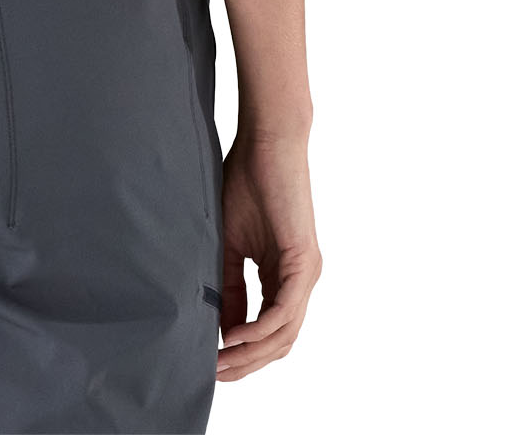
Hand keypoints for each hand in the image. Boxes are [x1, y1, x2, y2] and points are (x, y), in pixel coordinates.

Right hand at [216, 130, 320, 381]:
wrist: (266, 143)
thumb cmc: (246, 182)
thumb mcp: (230, 243)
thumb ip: (229, 285)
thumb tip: (221, 327)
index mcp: (284, 277)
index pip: (269, 330)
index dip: (242, 353)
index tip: (211, 364)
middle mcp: (301, 281)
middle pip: (280, 342)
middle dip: (247, 363)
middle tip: (214, 374)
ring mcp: (306, 273)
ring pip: (284, 333)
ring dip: (252, 353)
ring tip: (220, 361)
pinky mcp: (302, 260)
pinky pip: (284, 309)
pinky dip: (260, 327)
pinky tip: (234, 335)